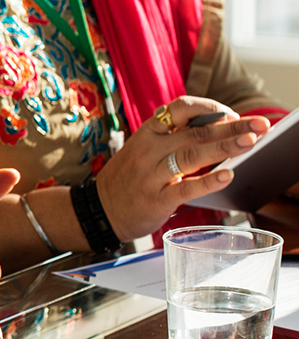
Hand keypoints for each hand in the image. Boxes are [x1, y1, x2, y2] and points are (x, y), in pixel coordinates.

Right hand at [97, 96, 268, 240]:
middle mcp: (149, 151)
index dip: (210, 107)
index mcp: (147, 134)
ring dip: (225, 147)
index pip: (180, 108)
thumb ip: (172, 138)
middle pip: (196, 132)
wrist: (98, 211)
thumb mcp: (141, 149)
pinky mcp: (156, 200)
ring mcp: (151, 176)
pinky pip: (186, 188)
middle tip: (260, 124)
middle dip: (232, 126)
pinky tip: (227, 175)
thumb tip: (218, 126)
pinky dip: (209, 181)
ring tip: (250, 142)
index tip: (230, 114)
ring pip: (193, 155)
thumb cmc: (126, 180)